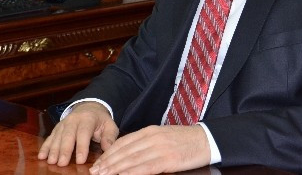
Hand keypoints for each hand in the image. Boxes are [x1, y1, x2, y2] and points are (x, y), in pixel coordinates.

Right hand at [38, 101, 118, 166]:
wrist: (89, 107)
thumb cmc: (100, 120)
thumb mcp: (109, 125)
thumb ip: (109, 136)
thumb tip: (108, 148)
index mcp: (88, 119)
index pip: (84, 133)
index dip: (82, 147)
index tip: (80, 160)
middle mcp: (73, 120)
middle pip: (68, 135)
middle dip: (64, 150)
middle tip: (62, 163)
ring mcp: (63, 124)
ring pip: (57, 137)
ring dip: (53, 150)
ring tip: (51, 161)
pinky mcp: (57, 128)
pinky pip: (50, 137)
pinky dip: (45, 147)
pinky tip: (41, 156)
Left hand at [89, 125, 209, 174]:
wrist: (207, 140)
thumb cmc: (185, 141)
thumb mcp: (163, 136)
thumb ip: (146, 143)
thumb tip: (128, 154)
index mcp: (150, 131)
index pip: (123, 142)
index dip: (108, 154)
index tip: (98, 163)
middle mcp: (152, 138)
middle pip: (124, 151)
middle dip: (107, 163)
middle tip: (94, 172)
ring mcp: (160, 148)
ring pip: (131, 160)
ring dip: (115, 169)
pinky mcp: (168, 160)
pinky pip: (145, 167)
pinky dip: (131, 172)